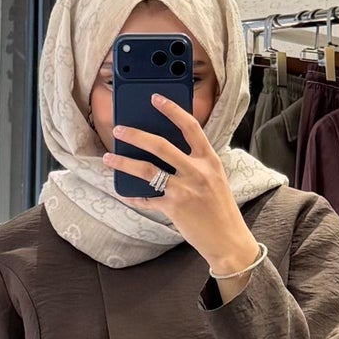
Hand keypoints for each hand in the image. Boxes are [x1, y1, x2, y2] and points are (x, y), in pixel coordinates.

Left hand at [103, 94, 259, 281]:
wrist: (228, 239)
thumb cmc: (220, 208)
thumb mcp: (214, 179)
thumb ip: (195, 163)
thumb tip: (164, 151)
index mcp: (210, 160)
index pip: (190, 127)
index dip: (172, 110)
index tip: (156, 99)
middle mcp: (197, 171)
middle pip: (161, 145)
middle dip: (136, 135)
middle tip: (119, 130)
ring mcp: (185, 189)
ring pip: (147, 170)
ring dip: (124, 162)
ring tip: (109, 158)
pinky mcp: (174, 207)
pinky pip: (146, 198)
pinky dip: (133, 196)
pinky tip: (124, 193)